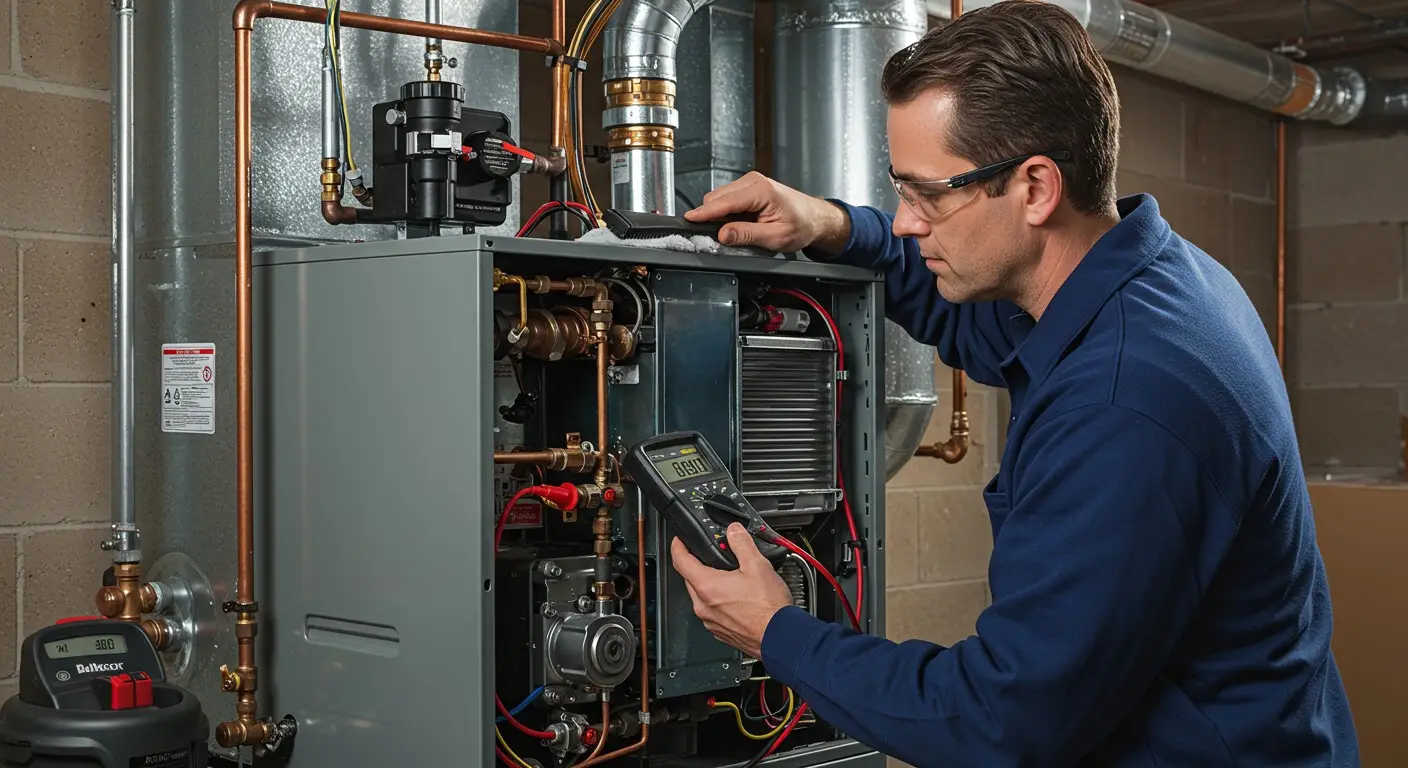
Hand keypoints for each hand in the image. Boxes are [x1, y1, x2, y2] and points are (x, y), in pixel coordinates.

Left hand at [671, 523, 795, 658]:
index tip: (680, 542)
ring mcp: (710, 621)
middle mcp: (703, 606)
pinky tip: (735, 598)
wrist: (781, 637)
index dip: (678, 547)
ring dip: (709, 585)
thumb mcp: (758, 565)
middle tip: (712, 557)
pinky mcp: (720, 632)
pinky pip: (711, 612)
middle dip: (697, 566)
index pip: (680, 561)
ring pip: (700, 597)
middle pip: (689, 579)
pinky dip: (717, 602)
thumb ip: (741, 544)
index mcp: (707, 587)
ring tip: (729, 578)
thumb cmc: (769, 608)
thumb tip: (733, 531)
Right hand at [682, 171, 850, 253]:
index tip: (690, 219)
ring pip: (720, 198)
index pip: (725, 201)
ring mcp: (750, 183)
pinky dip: (727, 212)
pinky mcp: (748, 188)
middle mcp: (754, 182)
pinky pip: (727, 199)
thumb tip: (724, 234)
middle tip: (718, 236)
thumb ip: (747, 235)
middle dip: (712, 216)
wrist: (815, 218)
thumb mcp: (775, 237)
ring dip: (720, 215)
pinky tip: (739, 223)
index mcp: (761, 191)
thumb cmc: (801, 225)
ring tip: (737, 230)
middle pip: (717, 198)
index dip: (705, 212)